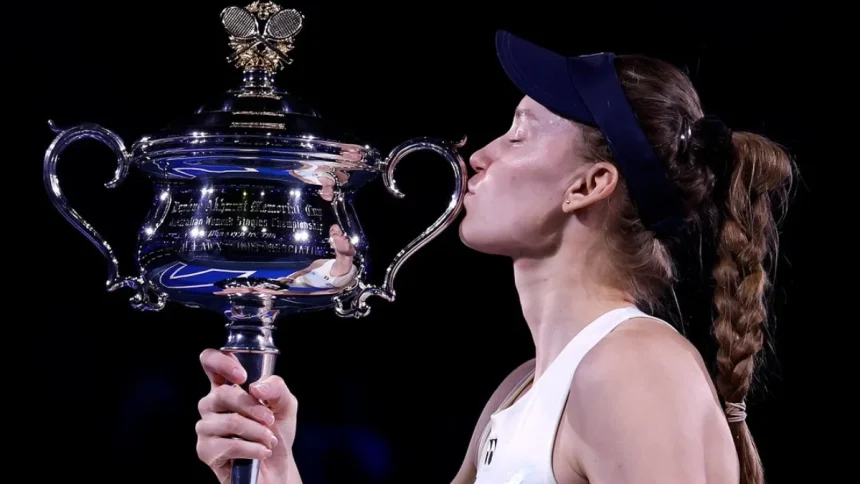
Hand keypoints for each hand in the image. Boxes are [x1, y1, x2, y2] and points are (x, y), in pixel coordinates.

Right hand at [195, 349, 299, 483]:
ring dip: (258, 432)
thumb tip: (256, 388)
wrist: (277, 468)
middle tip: (270, 420)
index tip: (243, 377)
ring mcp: (206, 428)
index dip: (221, 362)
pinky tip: (262, 452)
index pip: (209, 361)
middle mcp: (211, 405)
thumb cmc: (276, 433)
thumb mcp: (285, 405)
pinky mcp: (205, 451)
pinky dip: (253, 449)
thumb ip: (276, 388)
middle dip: (254, 408)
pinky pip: (229, 445)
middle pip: (222, 394)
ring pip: (230, 422)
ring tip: (269, 440)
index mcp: (227, 387)